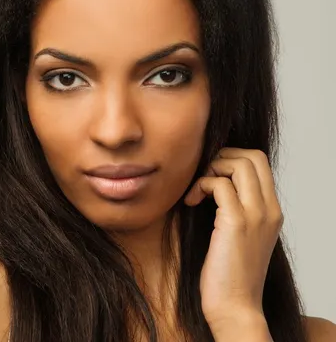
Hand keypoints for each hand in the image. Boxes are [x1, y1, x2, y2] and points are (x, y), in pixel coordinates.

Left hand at [184, 148, 282, 335]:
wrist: (235, 305)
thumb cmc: (229, 273)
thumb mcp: (238, 235)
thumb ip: (235, 209)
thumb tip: (214, 185)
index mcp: (272, 211)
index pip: (260, 162)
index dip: (231, 158)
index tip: (210, 176)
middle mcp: (269, 209)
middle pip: (252, 156)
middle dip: (221, 158)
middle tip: (202, 179)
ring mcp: (256, 214)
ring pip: (238, 164)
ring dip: (210, 170)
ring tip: (196, 192)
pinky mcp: (236, 222)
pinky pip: (218, 183)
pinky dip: (200, 185)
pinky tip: (190, 202)